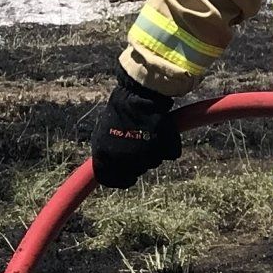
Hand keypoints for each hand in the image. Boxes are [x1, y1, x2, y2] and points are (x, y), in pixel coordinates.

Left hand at [91, 65, 181, 186]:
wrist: (139, 93)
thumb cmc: (122, 110)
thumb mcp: (105, 133)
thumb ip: (108, 153)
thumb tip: (112, 169)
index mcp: (103, 157)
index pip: (110, 180)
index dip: (120, 180)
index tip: (129, 176)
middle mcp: (122, 160)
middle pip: (134, 172)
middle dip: (139, 162)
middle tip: (140, 144)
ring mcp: (143, 155)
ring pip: (153, 162)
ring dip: (154, 152)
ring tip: (149, 132)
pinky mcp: (162, 148)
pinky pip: (169, 153)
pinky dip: (168, 145)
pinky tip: (162, 130)